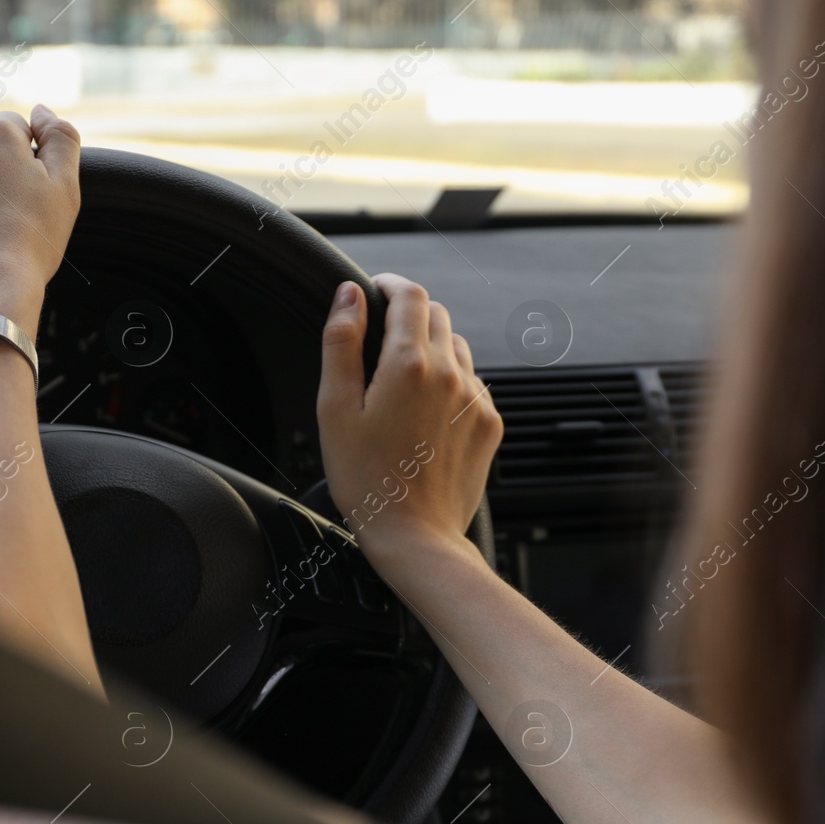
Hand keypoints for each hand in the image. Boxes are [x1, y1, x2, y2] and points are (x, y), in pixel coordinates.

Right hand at [316, 273, 501, 571]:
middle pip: (436, 315)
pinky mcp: (490, 423)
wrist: (415, 536)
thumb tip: (350, 294)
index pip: (409, 295)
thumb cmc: (366, 479)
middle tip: (381, 341)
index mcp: (409, 364)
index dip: (389, 285)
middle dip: (409, 316)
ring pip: (457, 347)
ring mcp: (475, 399)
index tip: (375, 291)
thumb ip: (341, 342)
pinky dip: (451, 383)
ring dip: (432, 349)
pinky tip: (425, 415)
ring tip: (402, 385)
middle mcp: (451, 373)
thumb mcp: (335, 409)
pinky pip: (472, 384)